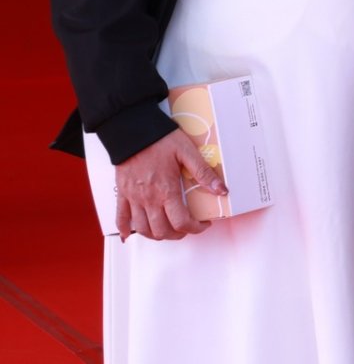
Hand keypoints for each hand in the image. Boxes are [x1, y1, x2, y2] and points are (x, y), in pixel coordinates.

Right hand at [114, 127, 224, 241]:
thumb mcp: (187, 152)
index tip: (203, 224)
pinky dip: (125, 229)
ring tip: (167, 230)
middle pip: (162, 230)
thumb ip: (204, 173)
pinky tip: (129, 234)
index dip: (195, 228)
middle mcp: (149, 198)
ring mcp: (133, 198)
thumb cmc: (159, 139)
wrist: (132, 130)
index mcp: (166, 190)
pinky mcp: (122, 194)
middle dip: (178, 234)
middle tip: (187, 227)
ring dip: (156, 235)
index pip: (181, 221)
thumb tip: (221, 189)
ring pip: (142, 229)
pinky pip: (120, 218)